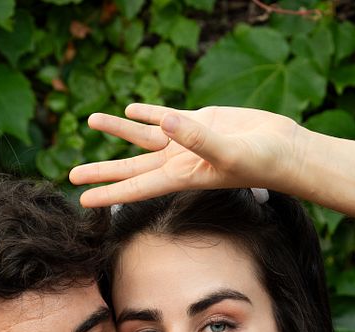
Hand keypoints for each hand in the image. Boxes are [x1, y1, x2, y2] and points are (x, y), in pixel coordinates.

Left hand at [69, 103, 302, 205]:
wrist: (283, 150)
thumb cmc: (261, 160)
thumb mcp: (228, 151)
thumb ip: (196, 137)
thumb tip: (163, 121)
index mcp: (181, 176)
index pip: (136, 188)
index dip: (107, 193)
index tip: (82, 200)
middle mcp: (178, 162)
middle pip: (130, 168)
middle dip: (101, 171)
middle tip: (71, 176)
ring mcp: (186, 142)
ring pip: (142, 138)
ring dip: (117, 130)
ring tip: (90, 120)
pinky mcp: (197, 122)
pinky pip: (164, 117)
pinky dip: (146, 113)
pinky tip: (131, 109)